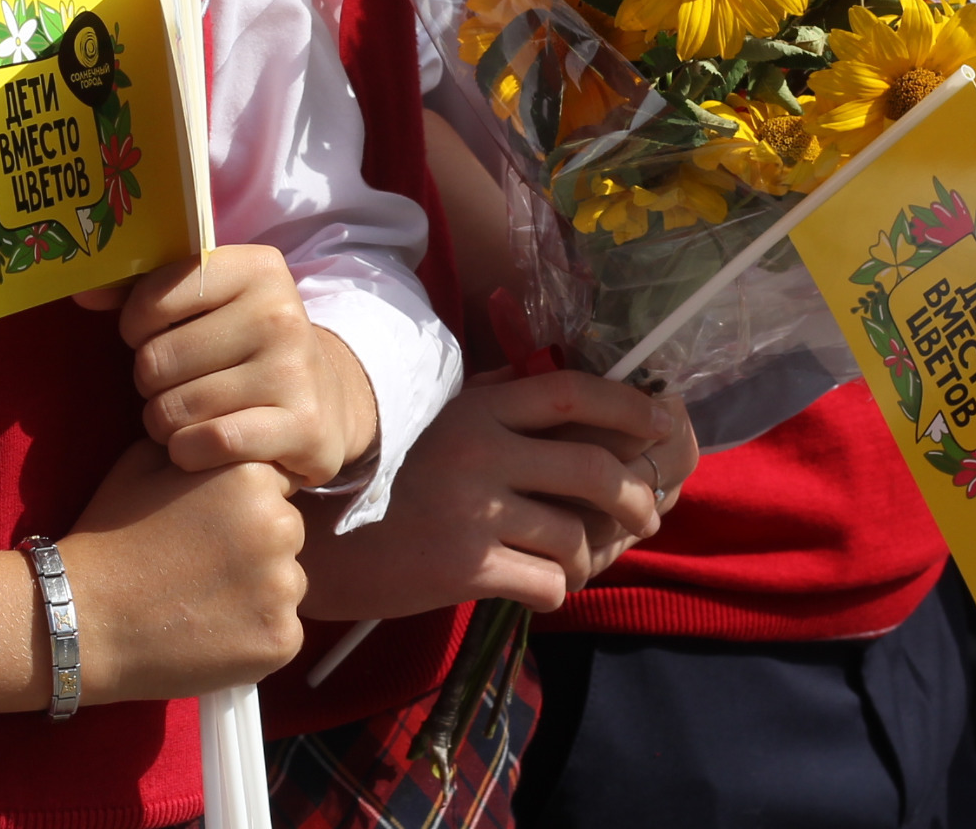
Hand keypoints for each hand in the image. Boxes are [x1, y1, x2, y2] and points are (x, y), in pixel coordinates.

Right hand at [0, 444, 304, 710]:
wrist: (84, 617)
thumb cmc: (111, 536)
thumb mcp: (145, 463)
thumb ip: (197, 445)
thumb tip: (222, 435)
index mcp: (252, 474)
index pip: (275, 484)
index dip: (240, 506)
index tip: (206, 527)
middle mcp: (279, 525)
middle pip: (286, 532)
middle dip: (255, 545)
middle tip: (201, 565)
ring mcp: (284, 587)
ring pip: (286, 583)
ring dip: (258, 592)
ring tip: (200, 600)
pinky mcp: (282, 639)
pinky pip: (281, 632)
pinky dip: (254, 636)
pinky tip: (209, 633)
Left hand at [103, 247, 379, 487]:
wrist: (326, 400)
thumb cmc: (242, 345)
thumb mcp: (207, 304)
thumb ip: (143, 292)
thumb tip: (84, 294)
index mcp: (257, 269)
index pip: (154, 296)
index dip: (135, 326)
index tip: (147, 336)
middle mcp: (281, 314)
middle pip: (158, 359)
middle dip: (149, 382)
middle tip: (171, 386)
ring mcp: (296, 371)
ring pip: (176, 407)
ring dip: (163, 423)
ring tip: (183, 417)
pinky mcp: (303, 426)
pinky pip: (208, 442)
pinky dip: (187, 452)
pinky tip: (197, 447)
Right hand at [295, 373, 694, 621]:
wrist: (312, 540)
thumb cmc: (377, 479)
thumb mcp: (431, 422)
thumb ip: (491, 401)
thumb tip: (562, 387)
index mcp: (474, 407)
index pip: (570, 390)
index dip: (628, 405)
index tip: (663, 421)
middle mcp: (478, 450)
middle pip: (592, 467)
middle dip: (636, 497)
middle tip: (646, 515)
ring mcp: (471, 509)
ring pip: (574, 534)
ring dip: (589, 556)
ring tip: (576, 563)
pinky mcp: (462, 566)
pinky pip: (545, 581)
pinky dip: (555, 589)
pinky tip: (540, 587)